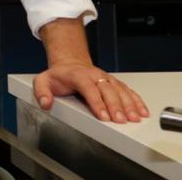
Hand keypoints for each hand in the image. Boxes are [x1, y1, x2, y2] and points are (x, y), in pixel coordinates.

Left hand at [33, 64, 147, 122]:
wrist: (70, 64)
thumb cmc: (58, 76)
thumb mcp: (43, 81)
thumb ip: (41, 92)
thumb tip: (45, 104)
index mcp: (77, 75)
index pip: (89, 88)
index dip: (97, 102)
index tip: (104, 116)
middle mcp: (94, 75)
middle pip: (107, 90)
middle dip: (115, 106)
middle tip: (121, 120)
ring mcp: (106, 78)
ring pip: (120, 90)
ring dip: (129, 104)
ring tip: (135, 118)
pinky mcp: (114, 82)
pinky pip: (127, 90)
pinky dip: (136, 100)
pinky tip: (142, 111)